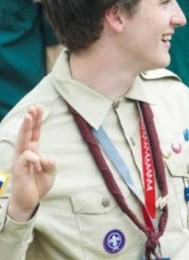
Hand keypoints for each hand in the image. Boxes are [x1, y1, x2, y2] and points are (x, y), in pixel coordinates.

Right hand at [8, 106, 55, 221]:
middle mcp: (24, 153)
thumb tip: (44, 157)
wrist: (29, 201)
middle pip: (27, 133)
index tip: (38, 108)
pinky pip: (27, 158)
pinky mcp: (18, 169)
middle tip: (33, 107)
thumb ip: (50, 163)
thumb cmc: (38, 185)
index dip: (37, 121)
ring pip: (22, 141)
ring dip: (26, 127)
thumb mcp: (50, 173)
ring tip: (30, 116)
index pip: (35, 134)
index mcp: (32, 152)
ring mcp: (20, 160)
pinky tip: (38, 166)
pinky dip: (35, 159)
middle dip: (30, 119)